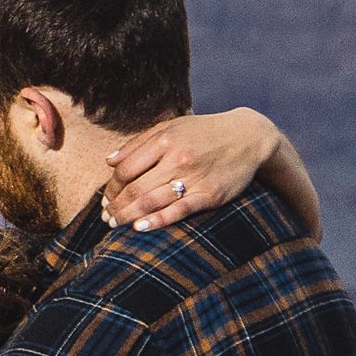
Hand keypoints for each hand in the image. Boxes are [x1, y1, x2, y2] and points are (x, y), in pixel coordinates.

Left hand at [102, 107, 311, 233]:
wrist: (249, 137)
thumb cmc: (205, 132)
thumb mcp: (171, 127)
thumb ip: (138, 143)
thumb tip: (108, 161)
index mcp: (165, 140)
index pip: (126, 169)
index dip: (111, 187)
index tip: (106, 198)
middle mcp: (178, 158)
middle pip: (135, 188)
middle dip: (116, 206)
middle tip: (106, 218)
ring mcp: (195, 177)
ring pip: (152, 201)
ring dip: (129, 216)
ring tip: (116, 225)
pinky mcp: (210, 195)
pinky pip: (178, 211)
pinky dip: (157, 221)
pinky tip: (140, 228)